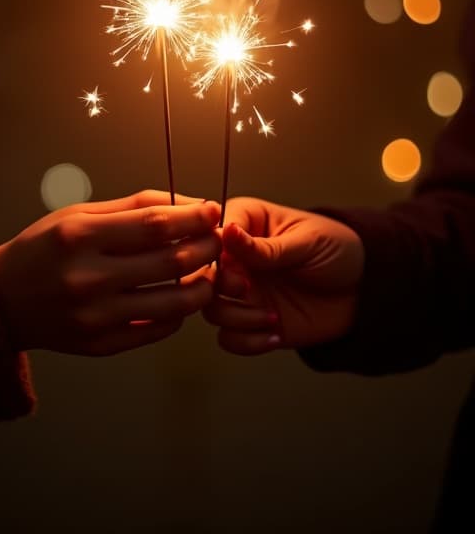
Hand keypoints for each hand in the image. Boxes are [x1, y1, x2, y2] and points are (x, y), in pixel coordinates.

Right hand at [0, 190, 220, 355]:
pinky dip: (178, 313)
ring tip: (207, 271)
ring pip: (174, 303)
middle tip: (218, 239)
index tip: (213, 210)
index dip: (192, 217)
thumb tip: (188, 205)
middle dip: (207, 247)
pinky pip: (157, 330)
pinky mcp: (99, 345)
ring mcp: (94, 317)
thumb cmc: (44, 249)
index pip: (154, 224)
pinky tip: (179, 296)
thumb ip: (132, 207)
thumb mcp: (78, 215)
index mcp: (80, 237)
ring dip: (203, 285)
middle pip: (171, 262)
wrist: (2, 300)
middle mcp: (87, 278)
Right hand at [203, 197, 363, 353]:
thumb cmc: (338, 249)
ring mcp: (243, 292)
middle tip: (249, 290)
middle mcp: (237, 259)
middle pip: (200, 275)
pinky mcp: (253, 321)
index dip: (214, 253)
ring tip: (272, 317)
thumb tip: (227, 233)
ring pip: (210, 310)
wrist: (366, 288)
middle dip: (219, 288)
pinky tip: (276, 333)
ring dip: (237, 318)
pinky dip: (247, 342)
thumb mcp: (306, 242)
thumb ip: (266, 246)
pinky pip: (230, 339)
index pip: (209, 234)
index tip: (239, 266)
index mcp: (246, 224)